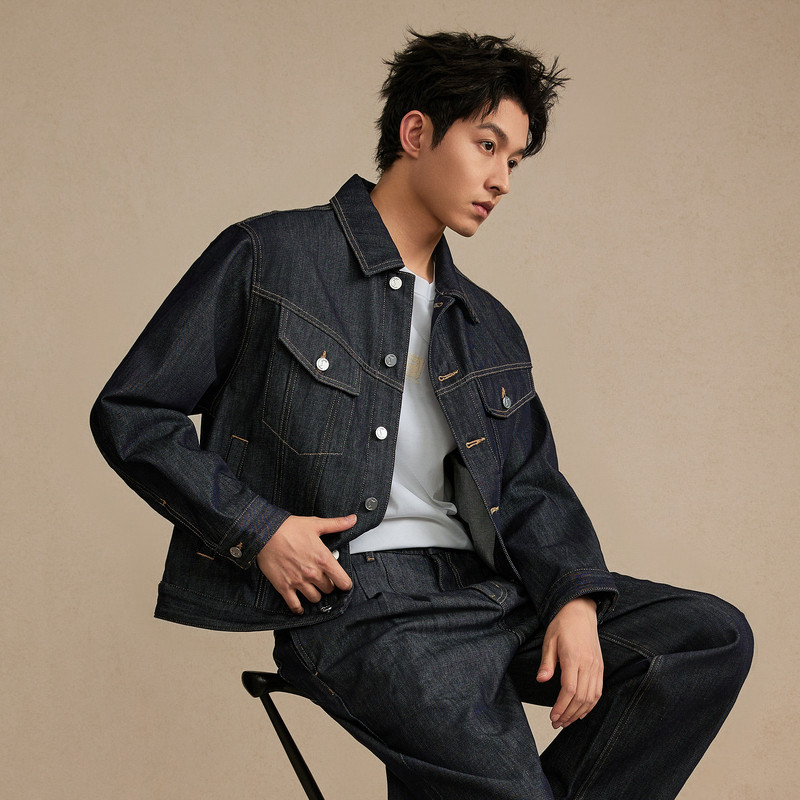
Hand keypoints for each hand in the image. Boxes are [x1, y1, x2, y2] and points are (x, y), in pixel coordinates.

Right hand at [255, 514, 355, 614]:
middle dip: (328, 585)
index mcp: (323, 558)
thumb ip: (336, 524)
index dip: (345, 584)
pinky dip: (299, 608)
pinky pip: (295, 605)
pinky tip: (300, 606)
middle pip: (329, 590)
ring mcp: (298, 582)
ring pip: (315, 598)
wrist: (265, 533)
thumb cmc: (289, 528)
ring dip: (315, 594)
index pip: (343, 581)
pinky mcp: (284, 587)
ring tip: (312, 588)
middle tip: (324, 580)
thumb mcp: (316, 524)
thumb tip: (352, 519)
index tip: (344, 583)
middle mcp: (313, 573)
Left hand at [536, 596, 602, 728]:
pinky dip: (590, 705)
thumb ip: (547, 663)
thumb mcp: (549, 641)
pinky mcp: (600, 667)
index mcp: (574, 657)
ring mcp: (596, 666)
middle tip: (557, 723)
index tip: (553, 716)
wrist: (580, 612)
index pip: (570, 690)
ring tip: (567, 721)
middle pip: (581, 698)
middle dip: (569, 714)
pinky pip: (598, 691)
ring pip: (592, 698)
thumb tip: (541, 681)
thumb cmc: (562, 625)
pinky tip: (581, 711)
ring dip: (579, 712)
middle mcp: (588, 664)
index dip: (561, 707)